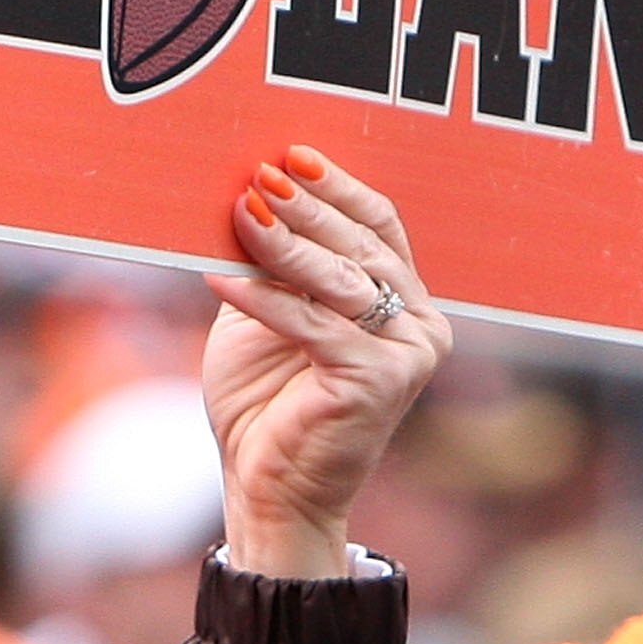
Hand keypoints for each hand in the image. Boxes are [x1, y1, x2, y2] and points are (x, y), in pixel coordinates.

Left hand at [202, 148, 449, 577]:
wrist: (268, 488)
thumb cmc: (266, 403)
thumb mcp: (265, 317)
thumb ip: (273, 264)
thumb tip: (249, 194)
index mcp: (405, 303)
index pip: (379, 226)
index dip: (338, 187)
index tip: (293, 154)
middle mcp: (422, 326)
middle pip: (362, 245)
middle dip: (308, 207)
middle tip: (262, 175)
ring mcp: (408, 356)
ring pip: (340, 281)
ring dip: (285, 244)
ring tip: (241, 212)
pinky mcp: (379, 383)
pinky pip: (313, 326)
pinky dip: (262, 301)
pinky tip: (220, 278)